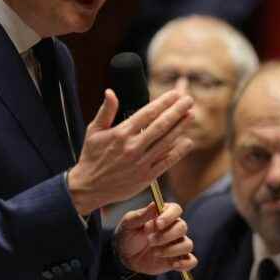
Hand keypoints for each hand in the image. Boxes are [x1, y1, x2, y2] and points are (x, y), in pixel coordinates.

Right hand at [68, 89, 193, 214]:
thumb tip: (110, 92)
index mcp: (121, 133)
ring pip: (166, 142)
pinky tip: (188, 142)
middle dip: (177, 111)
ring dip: (181, 128)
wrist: (89, 188)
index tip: (175, 94)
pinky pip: (166, 162)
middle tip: (189, 100)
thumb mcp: (93, 131)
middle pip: (161, 125)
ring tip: (191, 115)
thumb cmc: (91, 157)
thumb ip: (105, 111)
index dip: (164, 102)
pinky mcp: (146, 177)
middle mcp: (132, 147)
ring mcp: (140, 162)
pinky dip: (178, 152)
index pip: (147, 113)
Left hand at [115, 202, 197, 274]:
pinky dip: (185, 263)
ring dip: (171, 250)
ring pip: (187, 244)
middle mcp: (173, 228)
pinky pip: (191, 261)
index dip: (169, 216)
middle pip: (182, 227)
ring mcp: (177, 244)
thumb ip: (141, 215)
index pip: (176, 209)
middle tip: (150, 241)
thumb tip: (155, 204)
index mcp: (163, 214)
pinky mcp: (177, 259)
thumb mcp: (129, 224)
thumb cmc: (128, 235)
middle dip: (166, 236)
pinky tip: (173, 265)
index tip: (158, 224)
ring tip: (154, 252)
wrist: (125, 256)